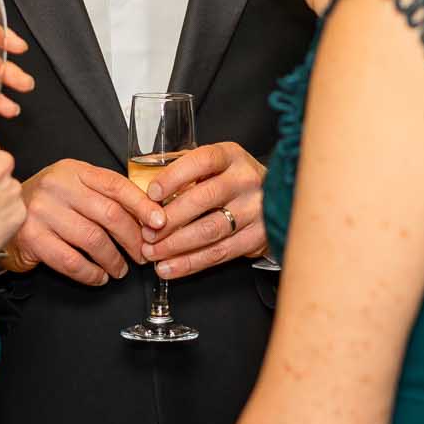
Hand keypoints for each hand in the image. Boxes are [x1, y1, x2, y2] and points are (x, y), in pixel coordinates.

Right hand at [0, 158, 165, 285]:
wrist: (2, 213)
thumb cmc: (47, 203)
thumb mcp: (73, 186)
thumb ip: (103, 195)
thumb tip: (147, 216)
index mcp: (73, 170)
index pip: (115, 184)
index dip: (141, 204)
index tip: (159, 222)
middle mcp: (57, 186)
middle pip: (109, 214)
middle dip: (133, 239)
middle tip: (143, 254)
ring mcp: (42, 211)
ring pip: (93, 240)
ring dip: (114, 259)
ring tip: (121, 269)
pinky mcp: (32, 237)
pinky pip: (72, 261)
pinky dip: (91, 273)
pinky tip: (99, 276)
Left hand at [138, 141, 268, 279]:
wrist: (278, 197)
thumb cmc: (234, 179)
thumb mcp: (216, 163)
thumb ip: (185, 168)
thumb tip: (145, 181)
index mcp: (231, 156)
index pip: (201, 161)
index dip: (174, 177)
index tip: (152, 193)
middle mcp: (246, 180)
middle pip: (203, 200)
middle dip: (169, 219)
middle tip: (146, 232)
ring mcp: (255, 209)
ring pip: (210, 230)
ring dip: (176, 245)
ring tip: (152, 253)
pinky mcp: (258, 237)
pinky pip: (219, 253)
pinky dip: (190, 263)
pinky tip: (170, 267)